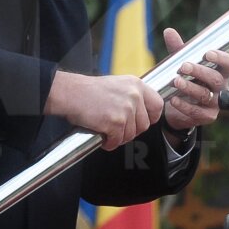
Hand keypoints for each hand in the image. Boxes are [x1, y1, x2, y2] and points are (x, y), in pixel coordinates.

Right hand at [45, 72, 163, 150]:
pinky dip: (110, 143)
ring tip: (108, 132)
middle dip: (132, 131)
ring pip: (131, 135)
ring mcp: (125, 109)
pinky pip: (117, 141)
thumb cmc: (89, 91)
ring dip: (119, 138)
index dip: (151, 117)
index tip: (142, 122)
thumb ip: (132, 96)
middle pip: (144, 125)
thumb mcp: (118, 85)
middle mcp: (134, 95)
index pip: (158, 105)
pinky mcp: (115, 122)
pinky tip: (103, 137)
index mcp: (136, 85)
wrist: (70, 93)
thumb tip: (142, 114)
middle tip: (118, 129)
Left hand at [161, 27, 228, 136]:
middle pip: (216, 79)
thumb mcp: (183, 64)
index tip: (207, 54)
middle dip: (199, 71)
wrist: (179, 107)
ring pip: (205, 95)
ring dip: (190, 87)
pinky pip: (196, 111)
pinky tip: (173, 98)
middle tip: (183, 66)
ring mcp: (215, 104)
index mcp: (221, 72)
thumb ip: (178, 49)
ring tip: (176, 81)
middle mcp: (221, 88)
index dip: (222, 59)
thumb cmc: (187, 80)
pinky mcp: (206, 117)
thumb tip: (169, 32)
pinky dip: (183, 105)